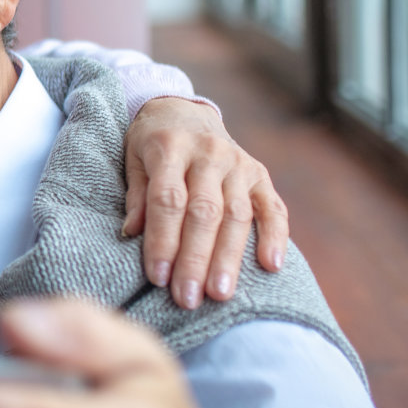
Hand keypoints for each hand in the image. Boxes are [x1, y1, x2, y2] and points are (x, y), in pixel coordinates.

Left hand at [123, 97, 287, 307]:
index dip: (163, 240)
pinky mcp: (260, 174)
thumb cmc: (151, 143)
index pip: (168, 200)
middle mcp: (209, 154)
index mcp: (170, 147)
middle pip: (205, 213)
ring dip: (228, 258)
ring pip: (237, 216)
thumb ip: (136, 195)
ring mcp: (238, 164)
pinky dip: (275, 236)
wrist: (183, 110)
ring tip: (220, 295)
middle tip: (187, 298)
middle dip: (195, 259)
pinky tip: (272, 266)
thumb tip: (132, 234)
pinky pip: (273, 207)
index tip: (158, 277)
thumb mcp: (133, 159)